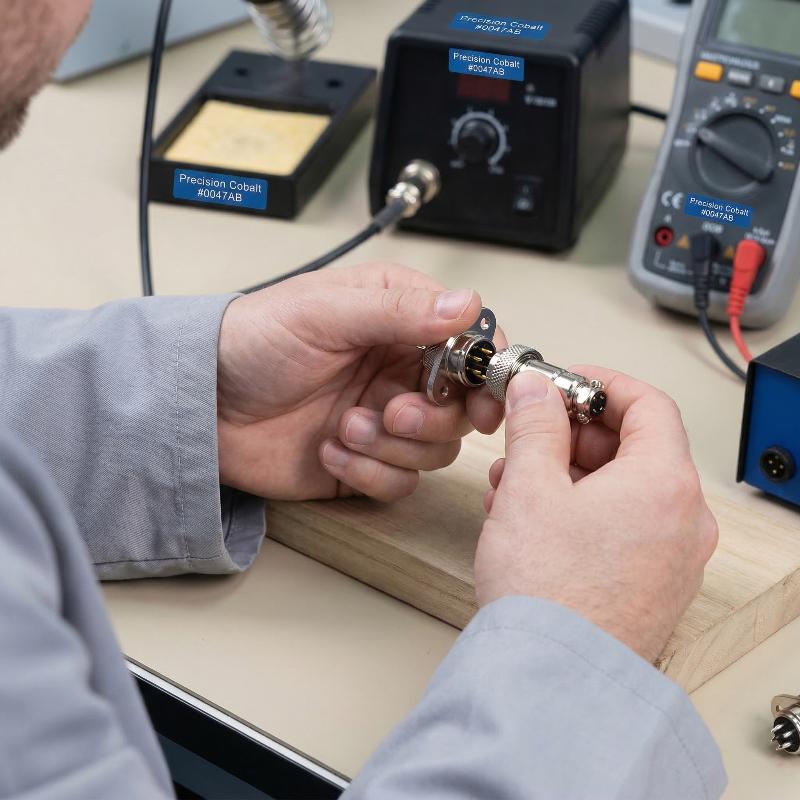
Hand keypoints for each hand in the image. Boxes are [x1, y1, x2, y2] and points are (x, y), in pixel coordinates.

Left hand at [216, 263, 503, 501]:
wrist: (202, 405)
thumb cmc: (252, 342)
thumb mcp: (323, 313)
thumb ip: (398, 311)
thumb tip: (466, 306)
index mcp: (399, 322)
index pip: (471, 343)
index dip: (487, 370)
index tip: (483, 392)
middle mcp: (399, 371)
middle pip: (462, 407)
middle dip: (432, 417)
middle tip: (394, 412)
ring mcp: (385, 420)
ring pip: (436, 450)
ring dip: (392, 446)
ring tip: (344, 427)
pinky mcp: (365, 462)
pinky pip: (398, 482)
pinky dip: (368, 472)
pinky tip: (329, 449)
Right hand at [476, 368, 717, 662]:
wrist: (550, 678)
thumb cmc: (548, 591)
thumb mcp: (530, 485)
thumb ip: (535, 424)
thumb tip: (537, 389)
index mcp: (665, 483)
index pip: (647, 403)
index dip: (599, 384)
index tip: (562, 384)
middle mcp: (683, 520)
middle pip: (634, 446)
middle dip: (571, 434)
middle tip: (528, 437)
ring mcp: (672, 557)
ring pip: (622, 488)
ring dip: (567, 474)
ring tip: (515, 485)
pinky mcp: (652, 585)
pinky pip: (621, 526)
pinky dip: (580, 510)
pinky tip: (533, 519)